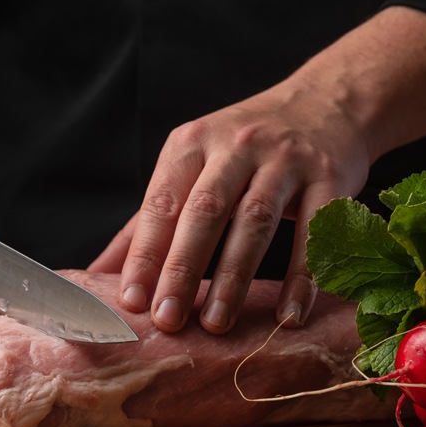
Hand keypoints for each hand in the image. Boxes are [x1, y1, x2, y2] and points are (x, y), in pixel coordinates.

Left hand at [91, 80, 369, 333]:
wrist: (326, 102)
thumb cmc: (244, 148)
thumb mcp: (191, 167)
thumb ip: (147, 222)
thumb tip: (97, 273)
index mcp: (192, 143)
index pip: (161, 204)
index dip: (145, 254)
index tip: (131, 301)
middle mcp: (235, 146)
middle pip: (204, 212)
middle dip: (182, 269)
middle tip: (168, 320)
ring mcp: (285, 159)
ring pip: (255, 222)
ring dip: (234, 278)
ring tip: (217, 324)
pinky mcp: (328, 177)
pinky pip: (313, 231)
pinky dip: (302, 277)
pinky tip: (289, 316)